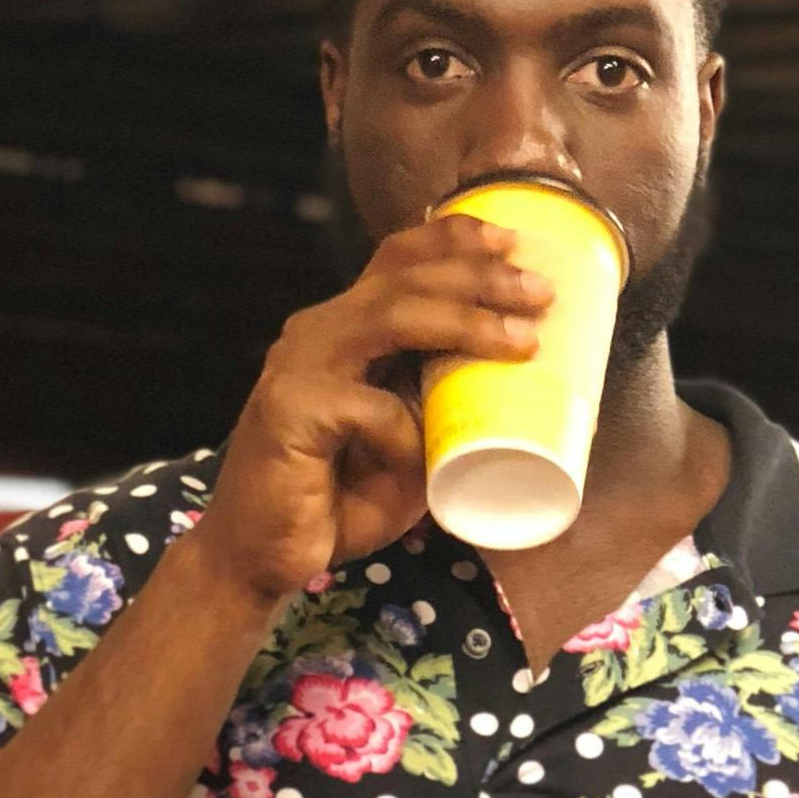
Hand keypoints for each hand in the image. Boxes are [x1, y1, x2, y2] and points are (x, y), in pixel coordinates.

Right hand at [195, 214, 552, 606]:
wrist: (259, 558)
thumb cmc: (334, 504)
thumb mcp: (404, 446)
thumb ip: (437, 409)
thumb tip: (513, 393)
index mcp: (343, 330)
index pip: (397, 260)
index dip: (453, 239)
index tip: (514, 242)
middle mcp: (318, 333)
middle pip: (404, 276)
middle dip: (479, 276)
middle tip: (539, 292)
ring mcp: (299, 366)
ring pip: (392, 316)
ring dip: (464, 321)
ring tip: (521, 340)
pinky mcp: (290, 409)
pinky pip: (371, 408)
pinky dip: (409, 437)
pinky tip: (422, 466)